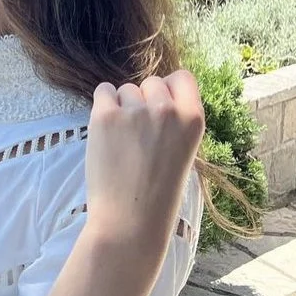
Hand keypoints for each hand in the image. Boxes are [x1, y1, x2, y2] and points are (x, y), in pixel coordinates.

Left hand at [84, 70, 205, 252]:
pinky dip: (102, 105)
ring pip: (125, 89)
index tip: (160, 102)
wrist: (130, 218)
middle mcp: (166, 109)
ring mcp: (135, 110)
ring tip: (123, 140)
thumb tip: (155, 94)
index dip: (169, 87)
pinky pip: (103, 91)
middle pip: (151, 82)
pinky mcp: (105, 115)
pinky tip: (106, 129)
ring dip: (122, 106)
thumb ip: (173, 121)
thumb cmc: (157, 191)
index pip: (183, 77)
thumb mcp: (183, 150)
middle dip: (144, 99)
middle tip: (139, 131)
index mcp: (193, 119)